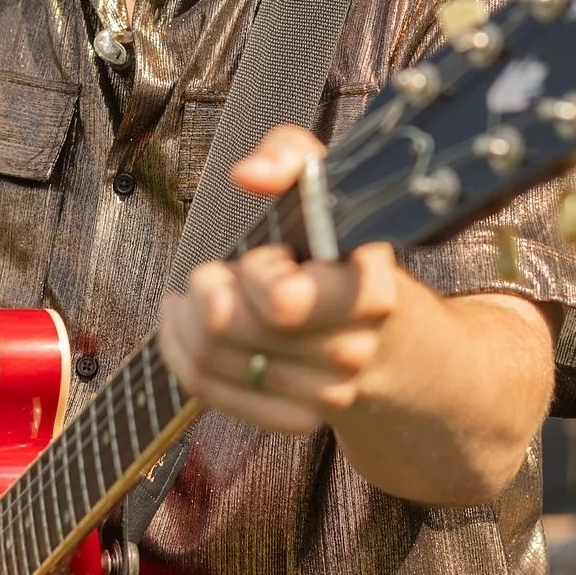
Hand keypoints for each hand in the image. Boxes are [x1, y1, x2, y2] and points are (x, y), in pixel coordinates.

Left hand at [159, 126, 399, 433]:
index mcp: (368, 291)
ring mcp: (326, 394)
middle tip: (217, 271)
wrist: (392, 336)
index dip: (255, 272)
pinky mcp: (296, 420)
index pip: (280, 303)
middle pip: (229, 328)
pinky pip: (209, 392)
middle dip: (207, 288)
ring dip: (189, 320)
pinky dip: (182, 355)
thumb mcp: (329, 187)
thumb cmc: (344, 252)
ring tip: (205, 294)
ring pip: (212, 360)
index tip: (264, 253)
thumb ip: (290, 155)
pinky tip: (186, 327)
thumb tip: (247, 175)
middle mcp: (351, 350)